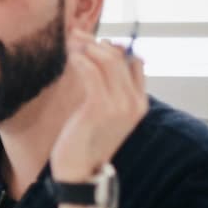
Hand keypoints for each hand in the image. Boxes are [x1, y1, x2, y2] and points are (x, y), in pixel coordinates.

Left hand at [50, 29, 147, 181]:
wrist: (79, 172)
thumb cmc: (85, 142)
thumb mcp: (102, 115)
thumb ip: (107, 92)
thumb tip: (99, 64)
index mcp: (139, 103)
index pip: (134, 62)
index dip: (114, 48)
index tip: (92, 41)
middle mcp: (134, 102)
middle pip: (120, 57)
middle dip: (95, 42)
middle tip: (74, 34)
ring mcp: (119, 105)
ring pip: (106, 61)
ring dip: (85, 46)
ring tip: (68, 40)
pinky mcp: (100, 107)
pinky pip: (91, 72)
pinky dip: (80, 58)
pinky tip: (69, 55)